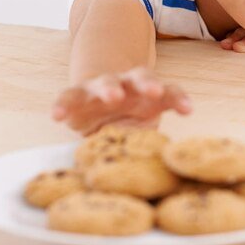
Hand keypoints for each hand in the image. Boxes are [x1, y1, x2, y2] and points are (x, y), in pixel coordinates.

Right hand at [52, 67, 191, 134]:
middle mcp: (129, 86)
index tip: (187, 110)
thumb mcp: (143, 131)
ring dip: (111, 87)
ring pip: (107, 81)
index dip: (178, 99)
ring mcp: (101, 88)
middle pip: (141, 77)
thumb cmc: (128, 123)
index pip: (169, 92)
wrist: (98, 109)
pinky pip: (68, 97)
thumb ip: (151, 142)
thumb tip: (165, 168)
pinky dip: (63, 104)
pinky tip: (57, 116)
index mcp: (150, 94)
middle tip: (155, 91)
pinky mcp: (77, 96)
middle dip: (148, 83)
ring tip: (112, 96)